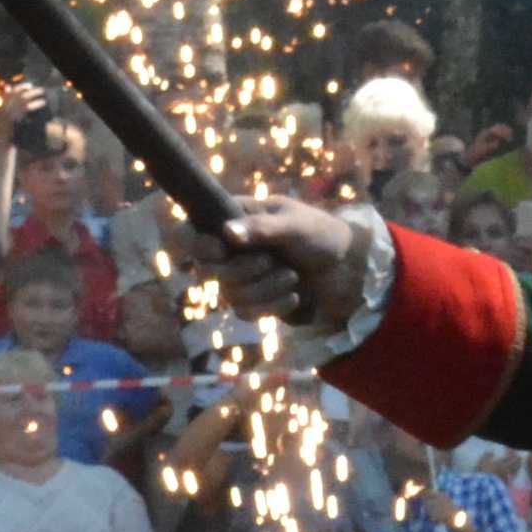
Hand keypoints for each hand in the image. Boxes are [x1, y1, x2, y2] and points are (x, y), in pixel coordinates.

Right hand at [202, 193, 374, 332]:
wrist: (345, 267)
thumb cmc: (319, 233)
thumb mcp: (295, 225)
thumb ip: (263, 229)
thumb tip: (227, 233)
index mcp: (232, 220)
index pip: (187, 232)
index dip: (194, 244)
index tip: (220, 250)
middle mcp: (228, 250)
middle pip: (207, 270)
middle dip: (244, 270)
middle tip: (272, 261)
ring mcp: (238, 278)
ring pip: (229, 294)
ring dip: (265, 289)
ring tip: (292, 276)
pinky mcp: (252, 303)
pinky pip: (246, 312)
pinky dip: (273, 306)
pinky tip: (294, 296)